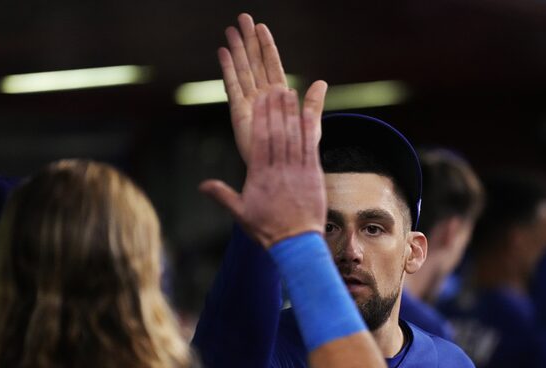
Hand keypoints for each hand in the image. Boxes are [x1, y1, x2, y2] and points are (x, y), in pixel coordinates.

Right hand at [201, 88, 325, 247]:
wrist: (295, 243)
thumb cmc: (266, 229)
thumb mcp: (240, 213)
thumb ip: (222, 195)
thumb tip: (201, 185)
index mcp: (259, 177)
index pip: (259, 141)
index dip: (261, 118)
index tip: (260, 101)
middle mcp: (278, 171)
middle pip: (277, 134)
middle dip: (275, 109)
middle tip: (274, 88)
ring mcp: (297, 172)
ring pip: (294, 137)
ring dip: (291, 113)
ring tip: (290, 94)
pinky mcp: (313, 176)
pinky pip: (311, 148)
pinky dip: (309, 130)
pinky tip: (308, 113)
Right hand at [219, 13, 326, 161]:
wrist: (282, 173)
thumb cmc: (297, 154)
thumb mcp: (309, 126)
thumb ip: (313, 105)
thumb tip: (321, 82)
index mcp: (280, 97)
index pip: (272, 65)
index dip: (266, 46)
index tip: (261, 26)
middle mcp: (263, 97)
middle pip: (254, 62)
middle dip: (248, 40)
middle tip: (242, 17)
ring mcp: (250, 103)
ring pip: (242, 70)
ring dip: (237, 49)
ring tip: (231, 29)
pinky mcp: (239, 113)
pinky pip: (233, 86)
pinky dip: (228, 69)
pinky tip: (223, 52)